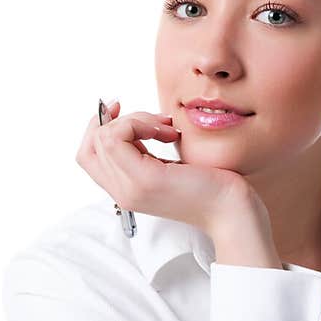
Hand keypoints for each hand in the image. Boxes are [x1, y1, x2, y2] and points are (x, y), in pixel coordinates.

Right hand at [76, 98, 251, 232]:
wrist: (233, 210)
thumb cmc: (212, 185)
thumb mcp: (171, 165)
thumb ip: (148, 151)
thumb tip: (138, 121)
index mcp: (127, 190)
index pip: (87, 155)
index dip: (99, 127)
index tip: (123, 110)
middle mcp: (122, 193)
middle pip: (91, 144)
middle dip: (121, 120)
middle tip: (157, 124)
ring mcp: (131, 189)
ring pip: (103, 137)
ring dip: (135, 120)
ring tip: (167, 129)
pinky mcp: (145, 179)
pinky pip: (118, 137)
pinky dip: (138, 123)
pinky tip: (167, 132)